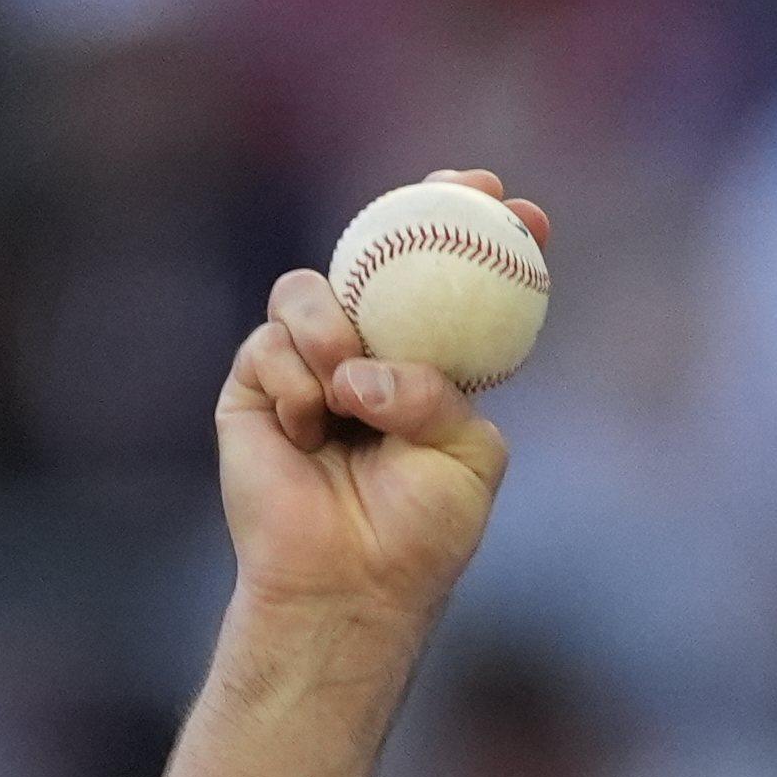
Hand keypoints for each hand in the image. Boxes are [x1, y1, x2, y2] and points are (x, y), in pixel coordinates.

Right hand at [214, 169, 551, 621]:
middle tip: (451, 195)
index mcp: (429, 366)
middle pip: (378, 255)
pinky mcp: (256, 384)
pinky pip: (272, 340)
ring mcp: (309, 364)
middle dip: (415, 211)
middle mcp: (368, 353)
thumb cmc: (421, 530)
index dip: (481, 236)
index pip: (452, 286)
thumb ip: (440, 393)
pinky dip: (298, 378)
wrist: (352, 581)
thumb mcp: (467, 455)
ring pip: (310, 291)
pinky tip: (312, 428)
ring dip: (334, 329)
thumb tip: (364, 369)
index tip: (521, 210)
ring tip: (350, 392)